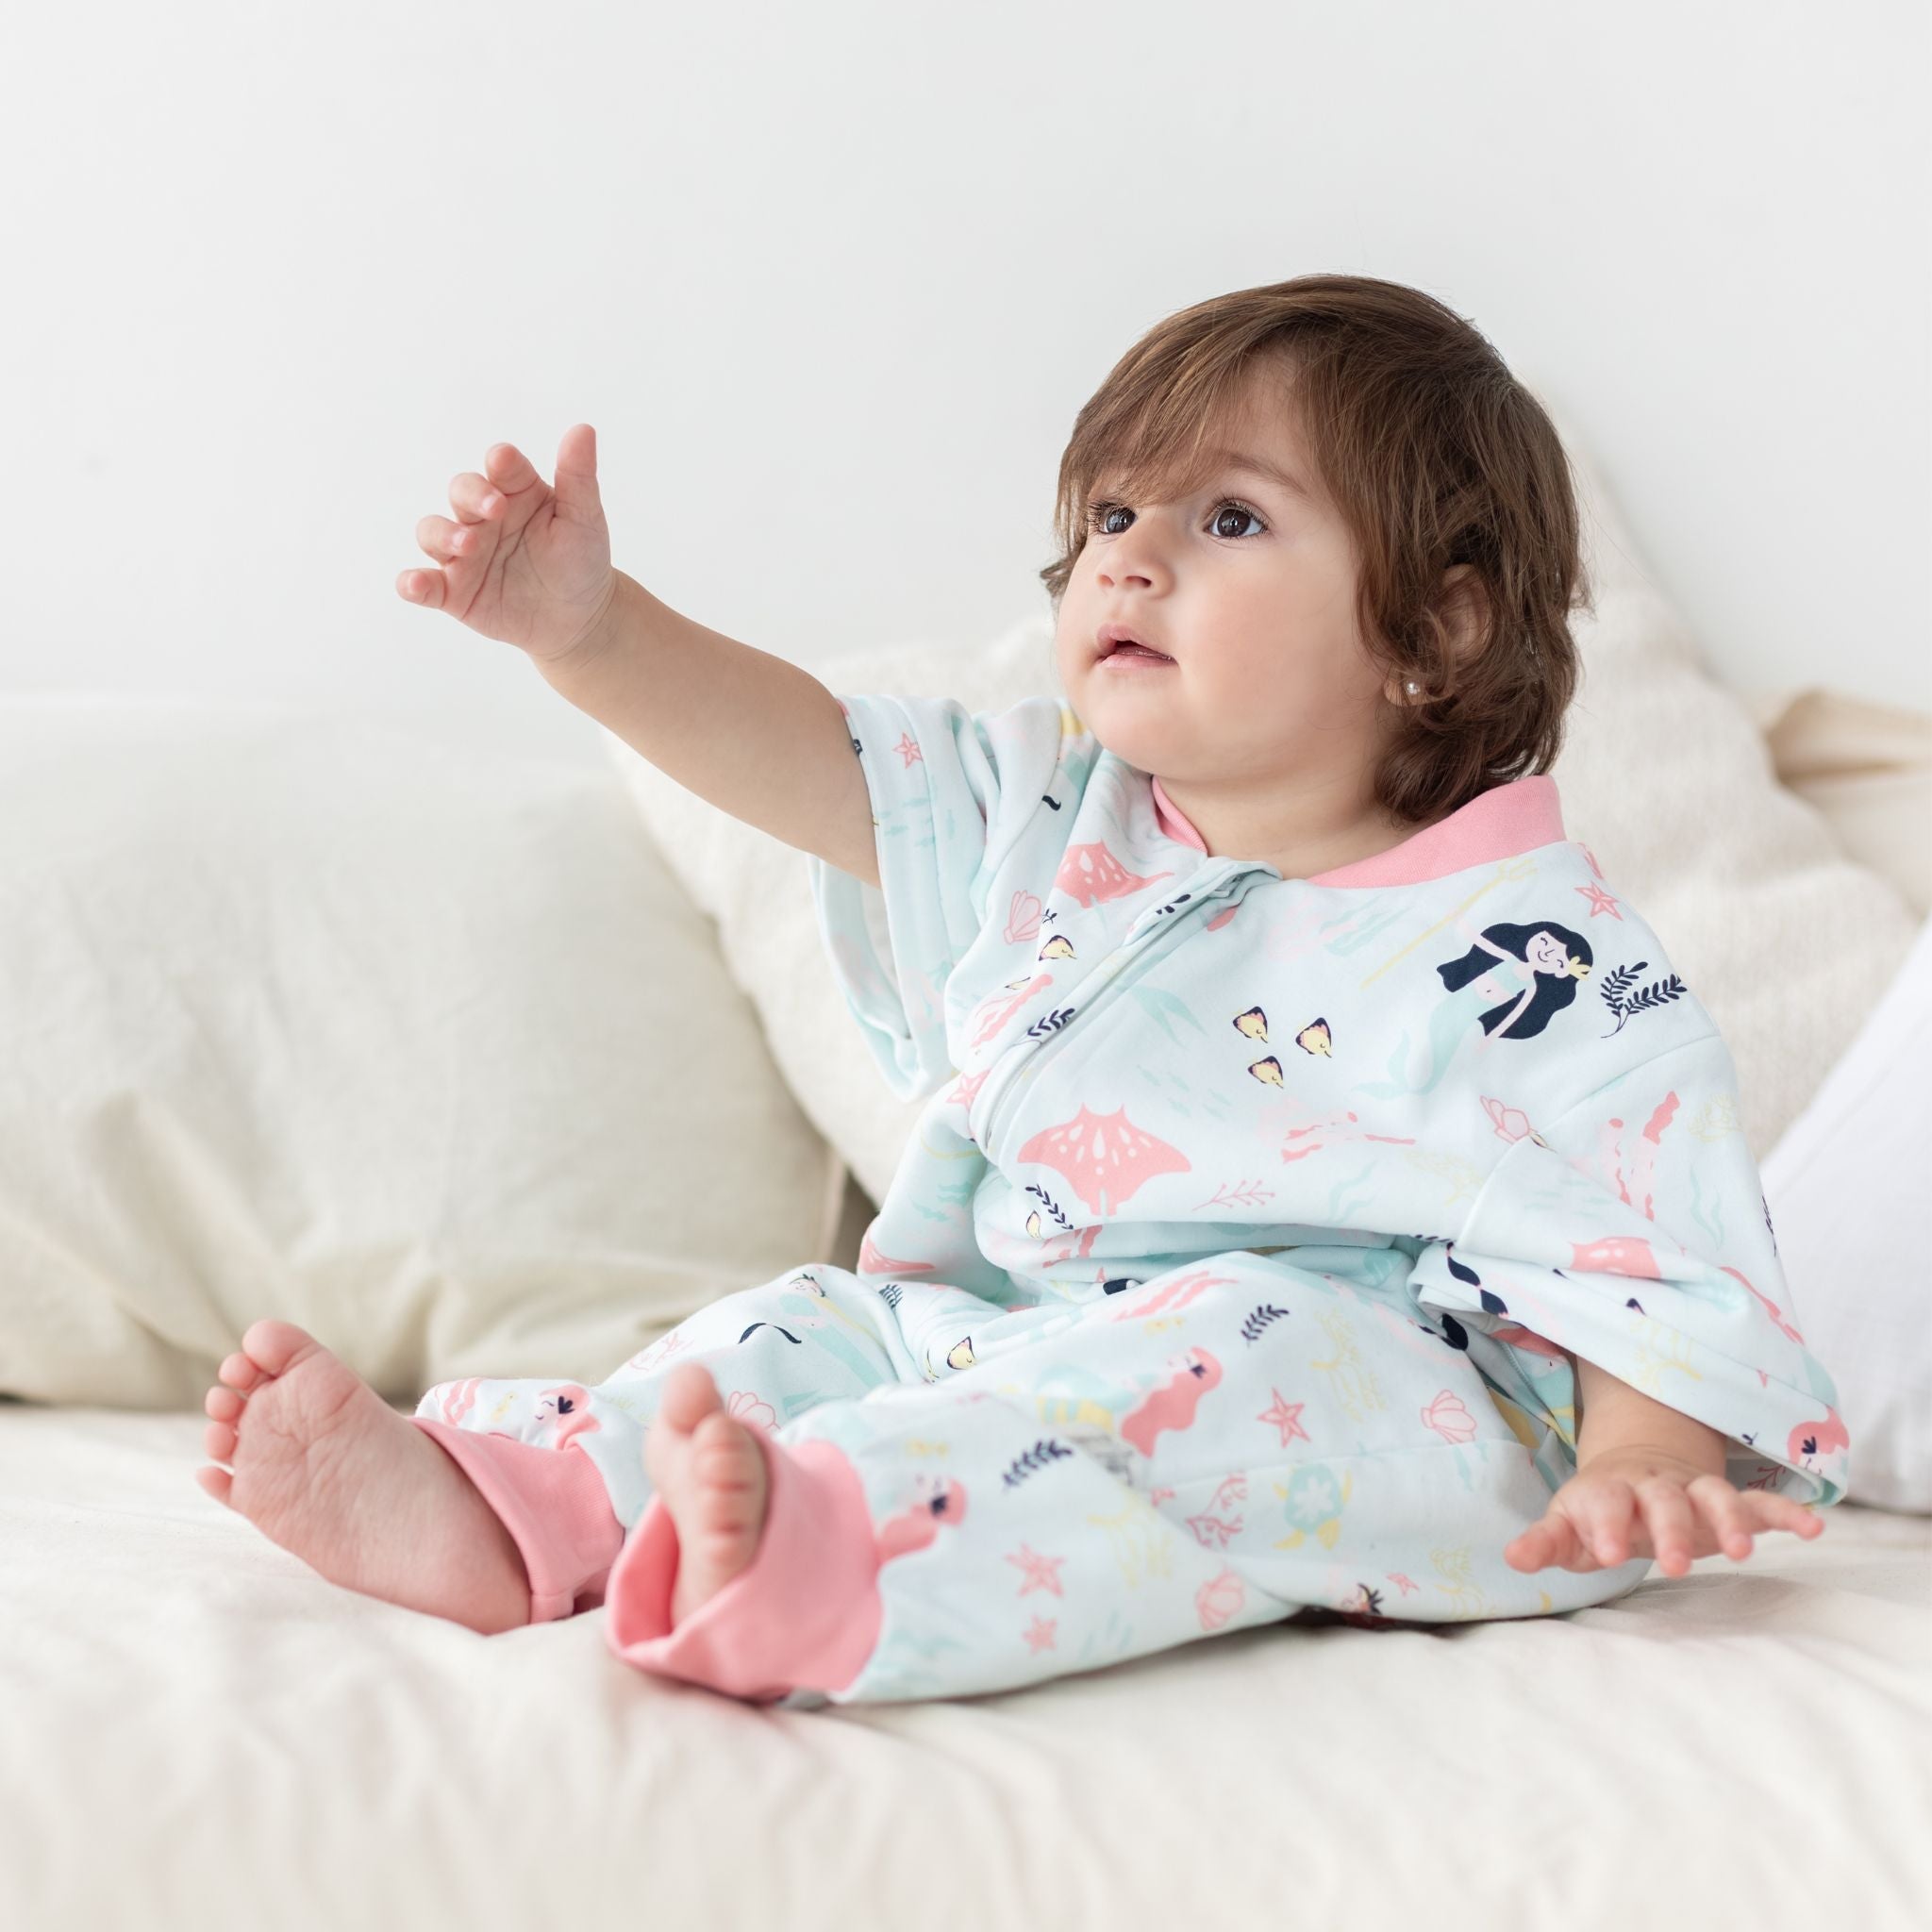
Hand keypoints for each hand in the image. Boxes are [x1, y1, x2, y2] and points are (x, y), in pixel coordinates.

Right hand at [398, 424, 618, 664]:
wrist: (580, 619)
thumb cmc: (580, 560)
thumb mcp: (584, 518)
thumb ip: (578, 477)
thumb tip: (583, 430)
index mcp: (514, 491)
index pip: (500, 466)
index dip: (500, 463)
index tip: (504, 464)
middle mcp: (483, 517)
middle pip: (461, 491)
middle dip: (471, 495)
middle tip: (495, 509)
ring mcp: (464, 553)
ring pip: (434, 531)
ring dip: (443, 534)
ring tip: (468, 545)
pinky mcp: (454, 592)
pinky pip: (425, 584)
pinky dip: (413, 582)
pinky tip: (414, 584)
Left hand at [1503, 1445, 1824, 1578]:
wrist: (1634, 1468)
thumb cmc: (1597, 1511)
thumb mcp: (1567, 1526)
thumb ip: (1545, 1542)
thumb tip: (1513, 1559)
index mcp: (1609, 1491)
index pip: (1605, 1501)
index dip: (1606, 1524)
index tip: (1609, 1551)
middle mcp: (1654, 1486)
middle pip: (1664, 1500)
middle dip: (1669, 1528)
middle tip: (1673, 1563)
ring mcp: (1694, 1491)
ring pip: (1715, 1496)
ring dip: (1728, 1519)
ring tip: (1741, 1552)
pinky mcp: (1729, 1502)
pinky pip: (1761, 1502)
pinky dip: (1786, 1512)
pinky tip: (1813, 1528)